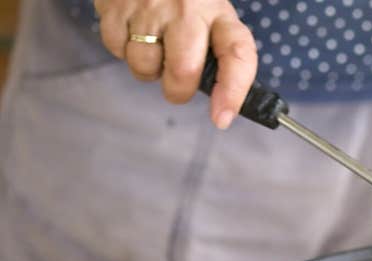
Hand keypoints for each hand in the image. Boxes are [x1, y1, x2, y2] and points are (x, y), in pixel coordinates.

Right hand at [94, 0, 256, 128]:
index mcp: (218, 13)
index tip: (221, 118)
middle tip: (176, 84)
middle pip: (183, 71)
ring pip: (145, 66)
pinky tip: (131, 31)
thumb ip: (217, 51)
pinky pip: (116, 48)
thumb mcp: (210, 15)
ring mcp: (149, 5)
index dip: (232, 91)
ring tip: (152, 47)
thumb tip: (218, 106)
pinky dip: (122, 49)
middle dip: (178, 91)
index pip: (237, 54)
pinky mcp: (116, 4)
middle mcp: (186, 7)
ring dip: (147, 70)